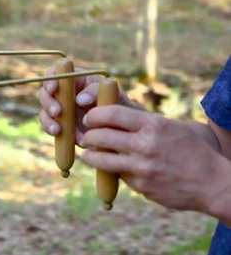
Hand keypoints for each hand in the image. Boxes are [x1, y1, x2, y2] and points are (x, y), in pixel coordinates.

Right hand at [38, 63, 140, 144]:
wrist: (125, 131)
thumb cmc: (120, 107)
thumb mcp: (113, 95)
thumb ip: (96, 92)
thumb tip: (79, 99)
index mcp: (76, 80)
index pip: (56, 73)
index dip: (51, 79)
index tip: (54, 88)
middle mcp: (66, 94)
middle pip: (45, 93)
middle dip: (48, 102)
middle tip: (57, 112)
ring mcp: (62, 111)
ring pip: (45, 113)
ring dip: (48, 121)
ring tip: (58, 131)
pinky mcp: (63, 127)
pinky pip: (53, 129)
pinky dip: (58, 135)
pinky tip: (73, 140)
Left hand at [80, 105, 230, 212]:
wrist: (213, 183)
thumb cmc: (192, 151)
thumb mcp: (171, 128)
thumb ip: (144, 124)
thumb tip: (113, 118)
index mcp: (154, 125)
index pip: (112, 113)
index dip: (95, 115)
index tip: (90, 118)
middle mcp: (145, 144)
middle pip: (101, 135)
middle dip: (89, 135)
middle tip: (86, 136)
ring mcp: (141, 167)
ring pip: (101, 159)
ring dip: (90, 156)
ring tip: (87, 154)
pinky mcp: (140, 186)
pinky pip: (117, 175)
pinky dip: (111, 171)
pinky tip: (110, 168)